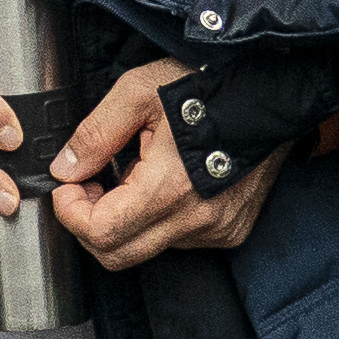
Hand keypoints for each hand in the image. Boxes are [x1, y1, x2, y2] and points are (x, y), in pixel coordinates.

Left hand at [48, 63, 288, 268]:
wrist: (273, 90)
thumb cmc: (207, 84)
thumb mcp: (137, 92)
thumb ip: (95, 135)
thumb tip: (65, 169)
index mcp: (170, 189)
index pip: (101, 233)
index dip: (70, 212)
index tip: (67, 184)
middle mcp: (196, 221)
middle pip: (118, 255)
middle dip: (89, 223)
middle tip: (88, 184)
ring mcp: (217, 230)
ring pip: (146, 247)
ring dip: (124, 219)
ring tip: (131, 172)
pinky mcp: (230, 230)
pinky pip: (177, 239)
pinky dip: (156, 217)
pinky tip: (161, 181)